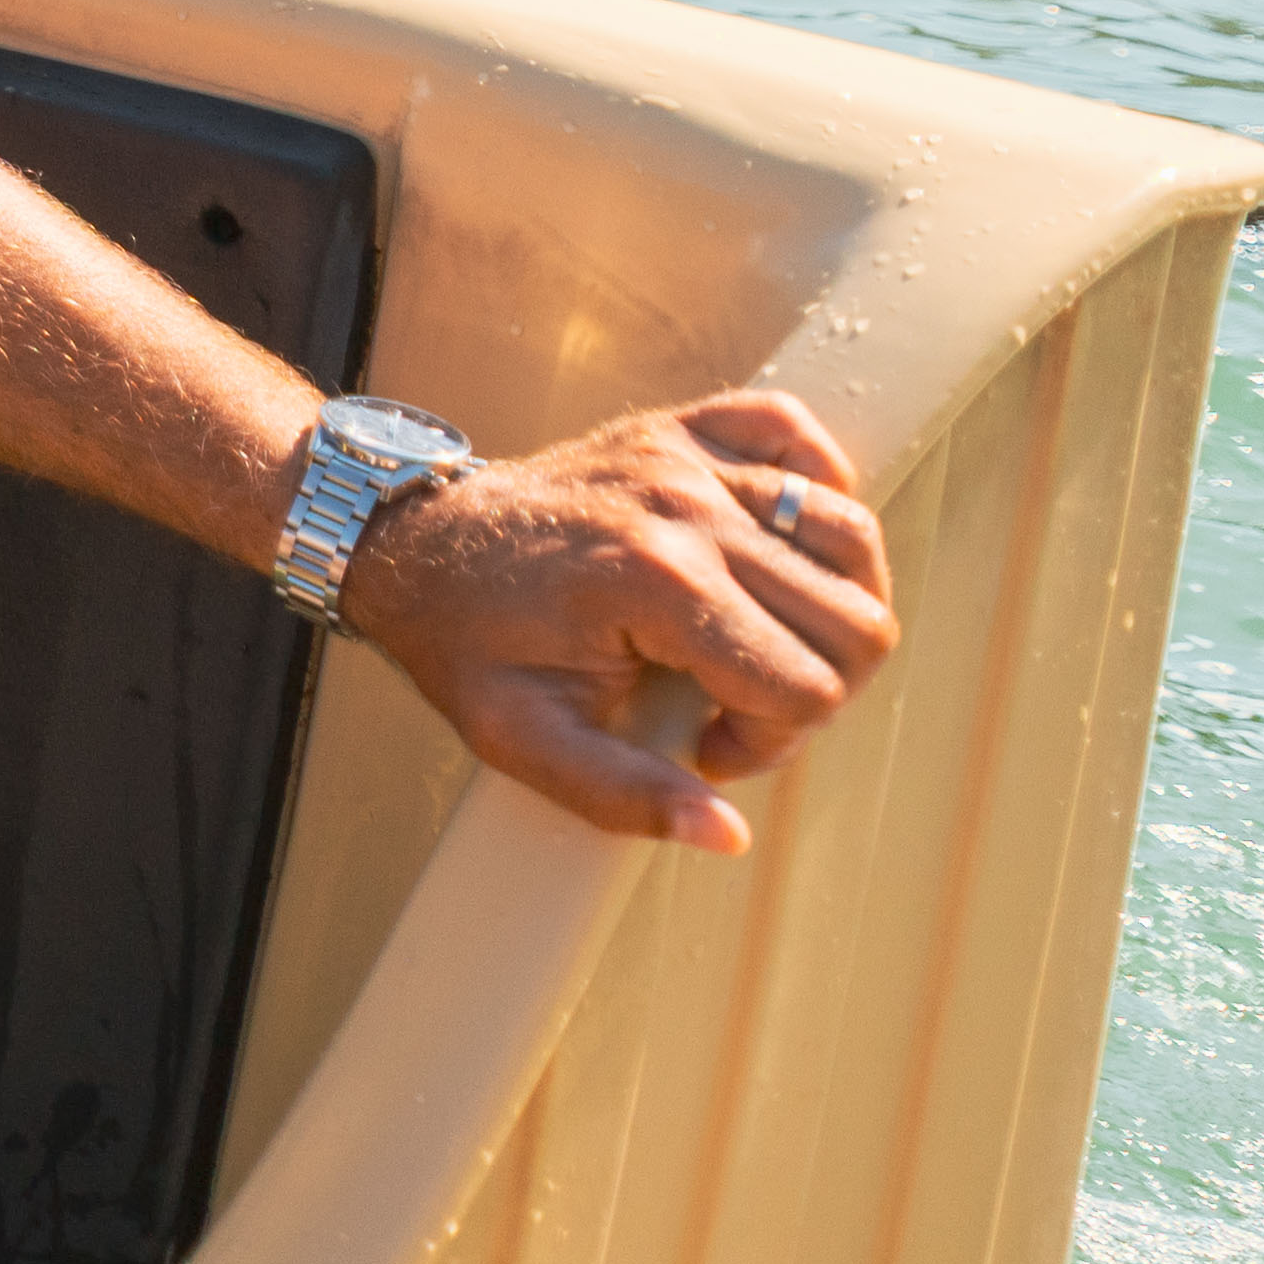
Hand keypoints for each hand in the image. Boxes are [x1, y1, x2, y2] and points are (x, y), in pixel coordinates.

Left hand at [342, 388, 902, 850]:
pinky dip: (814, 487)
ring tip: (758, 637)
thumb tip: (728, 836)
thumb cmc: (464, 643)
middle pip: (853, 620)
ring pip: (851, 533)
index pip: (806, 687)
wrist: (410, 543)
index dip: (772, 742)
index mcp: (655, 585)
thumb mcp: (521, 738)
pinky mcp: (681, 427)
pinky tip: (774, 547)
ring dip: (831, 602)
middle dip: (816, 685)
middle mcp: (687, 508)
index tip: (706, 746)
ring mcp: (688, 457)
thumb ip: (624, 796)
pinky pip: (796, 434)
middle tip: (738, 702)